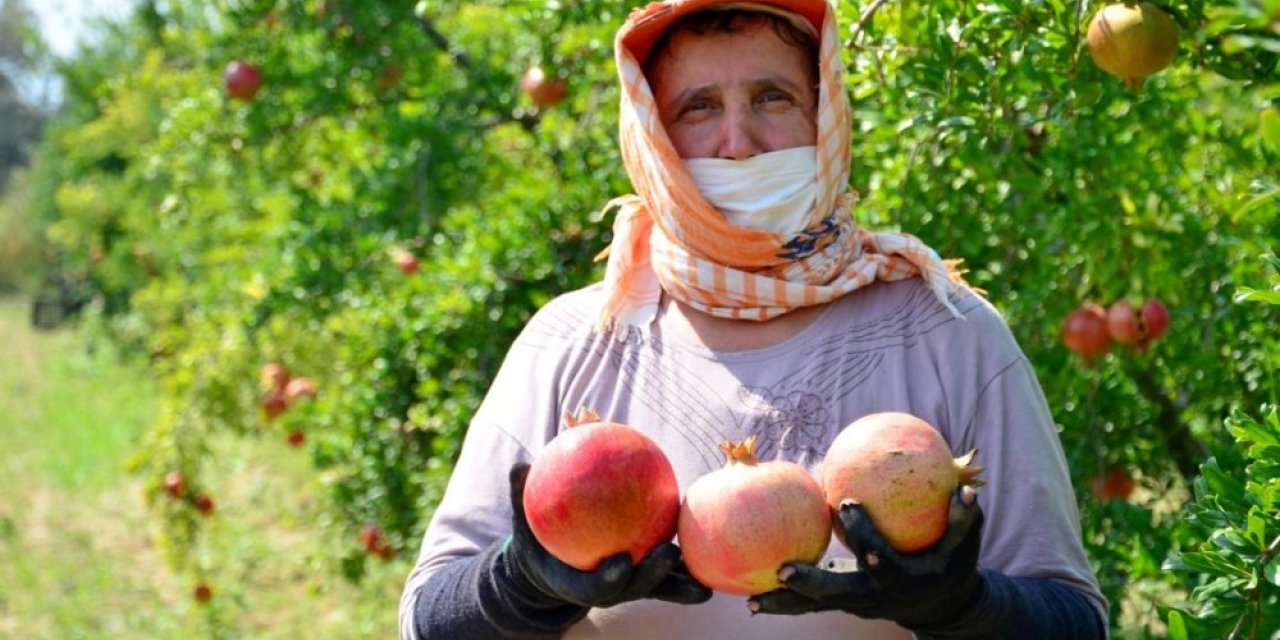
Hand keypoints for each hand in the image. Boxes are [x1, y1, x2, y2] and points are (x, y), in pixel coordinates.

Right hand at [502, 463, 711, 608]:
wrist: (552, 571)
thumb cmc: (536, 544)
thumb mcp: (522, 523)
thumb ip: (521, 498)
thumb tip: (518, 464)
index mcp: (579, 584)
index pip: (595, 587)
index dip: (609, 578)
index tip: (619, 562)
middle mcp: (610, 588)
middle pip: (636, 587)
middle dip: (654, 575)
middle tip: (668, 554)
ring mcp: (630, 585)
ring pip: (660, 586)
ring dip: (682, 582)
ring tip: (707, 576)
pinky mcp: (645, 577)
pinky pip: (668, 569)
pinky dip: (685, 562)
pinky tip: (709, 535)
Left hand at [748, 486, 984, 630]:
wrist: (938, 607)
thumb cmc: (951, 567)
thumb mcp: (965, 548)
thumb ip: (964, 520)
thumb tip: (965, 489)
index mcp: (900, 580)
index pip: (879, 557)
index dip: (864, 534)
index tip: (846, 503)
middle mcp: (873, 597)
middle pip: (838, 594)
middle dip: (811, 584)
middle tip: (782, 570)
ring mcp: (855, 604)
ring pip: (816, 607)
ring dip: (784, 604)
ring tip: (751, 602)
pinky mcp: (841, 602)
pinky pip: (808, 603)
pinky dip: (784, 601)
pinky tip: (753, 598)